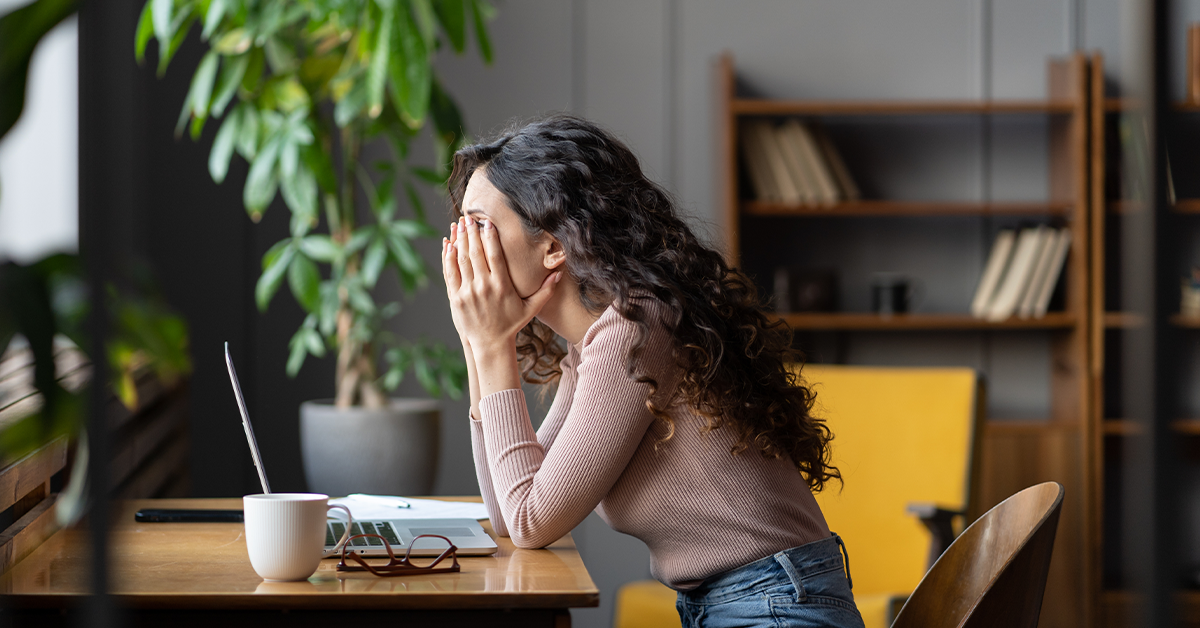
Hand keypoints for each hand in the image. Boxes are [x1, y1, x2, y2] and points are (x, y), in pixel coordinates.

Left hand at [442, 215, 560, 356]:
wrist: (490, 344)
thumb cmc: (511, 324)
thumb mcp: (531, 308)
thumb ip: (546, 290)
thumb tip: (560, 273)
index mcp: (502, 286)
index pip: (495, 255)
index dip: (490, 237)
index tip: (487, 222)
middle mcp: (484, 287)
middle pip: (476, 253)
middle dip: (472, 233)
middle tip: (469, 217)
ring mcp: (468, 292)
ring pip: (462, 260)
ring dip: (459, 240)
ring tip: (458, 225)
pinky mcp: (456, 298)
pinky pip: (451, 273)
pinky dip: (448, 257)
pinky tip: (448, 244)